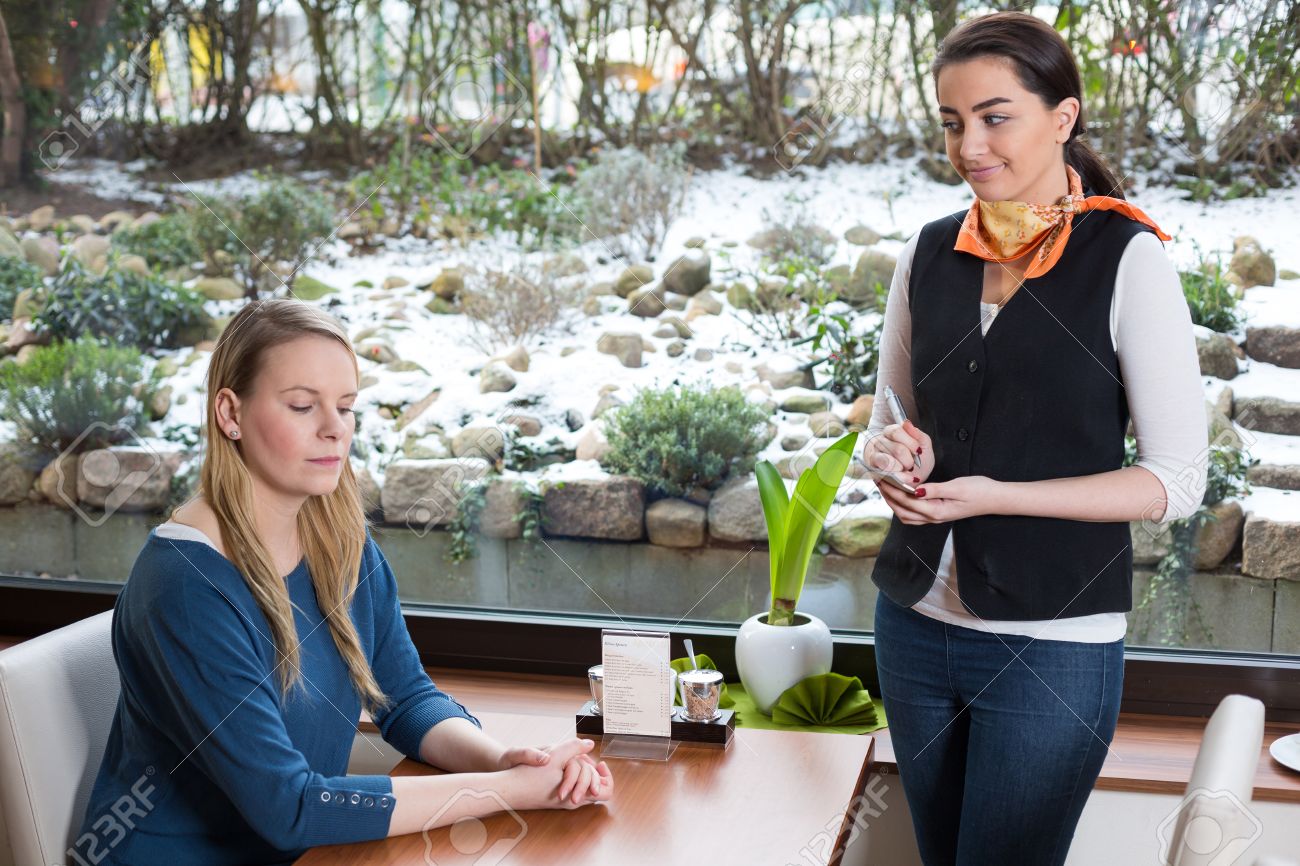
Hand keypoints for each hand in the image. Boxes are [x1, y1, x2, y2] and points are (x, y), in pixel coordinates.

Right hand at [506, 738, 613, 810]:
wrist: (507, 790)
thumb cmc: (528, 777)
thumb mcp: (554, 756)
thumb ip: (573, 747)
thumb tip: (590, 744)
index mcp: (576, 795)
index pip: (605, 792)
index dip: (606, 777)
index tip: (599, 763)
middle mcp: (572, 802)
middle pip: (596, 789)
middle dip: (593, 770)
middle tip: (585, 757)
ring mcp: (564, 801)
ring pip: (584, 786)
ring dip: (582, 771)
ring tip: (573, 758)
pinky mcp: (555, 798)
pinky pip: (573, 786)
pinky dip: (573, 774)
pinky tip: (562, 763)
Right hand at [863, 420, 933, 485]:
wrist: (914, 480)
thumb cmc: (918, 462)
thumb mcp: (924, 447)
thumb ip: (918, 435)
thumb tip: (906, 423)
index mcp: (892, 432)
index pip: (896, 431)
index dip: (910, 443)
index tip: (919, 452)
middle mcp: (880, 441)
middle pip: (896, 449)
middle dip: (908, 460)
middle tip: (912, 465)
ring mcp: (873, 455)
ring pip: (888, 461)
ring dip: (902, 469)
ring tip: (906, 471)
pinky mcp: (872, 469)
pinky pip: (883, 472)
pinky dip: (898, 476)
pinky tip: (905, 478)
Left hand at [876, 474, 1002, 523]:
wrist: (996, 499)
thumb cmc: (979, 490)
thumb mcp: (957, 487)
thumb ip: (935, 490)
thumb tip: (914, 490)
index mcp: (937, 511)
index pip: (907, 501)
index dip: (892, 490)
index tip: (881, 477)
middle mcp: (934, 518)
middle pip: (902, 511)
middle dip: (888, 497)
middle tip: (877, 481)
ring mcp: (936, 518)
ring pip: (907, 515)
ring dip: (894, 502)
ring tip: (885, 487)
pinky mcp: (938, 513)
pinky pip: (914, 514)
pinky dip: (903, 506)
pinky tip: (900, 495)